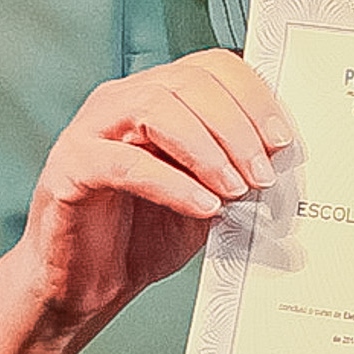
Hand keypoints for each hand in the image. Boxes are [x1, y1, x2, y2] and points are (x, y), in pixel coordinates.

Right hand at [7, 50, 294, 341]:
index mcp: (156, 94)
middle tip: (262, 173)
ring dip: (206, 150)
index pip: (210, 66)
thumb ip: (235, 170)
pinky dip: (172, 183)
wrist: (85, 287)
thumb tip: (281, 160)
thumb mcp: (204, 196)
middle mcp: (121, 100)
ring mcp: (90, 129)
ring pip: (156, 108)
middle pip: (187, 81)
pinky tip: (202, 207)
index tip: (282, 139)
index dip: (252, 96)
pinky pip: (125, 162)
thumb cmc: (141, 235)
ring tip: (234, 189)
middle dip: (235, 126)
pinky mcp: (70, 167)